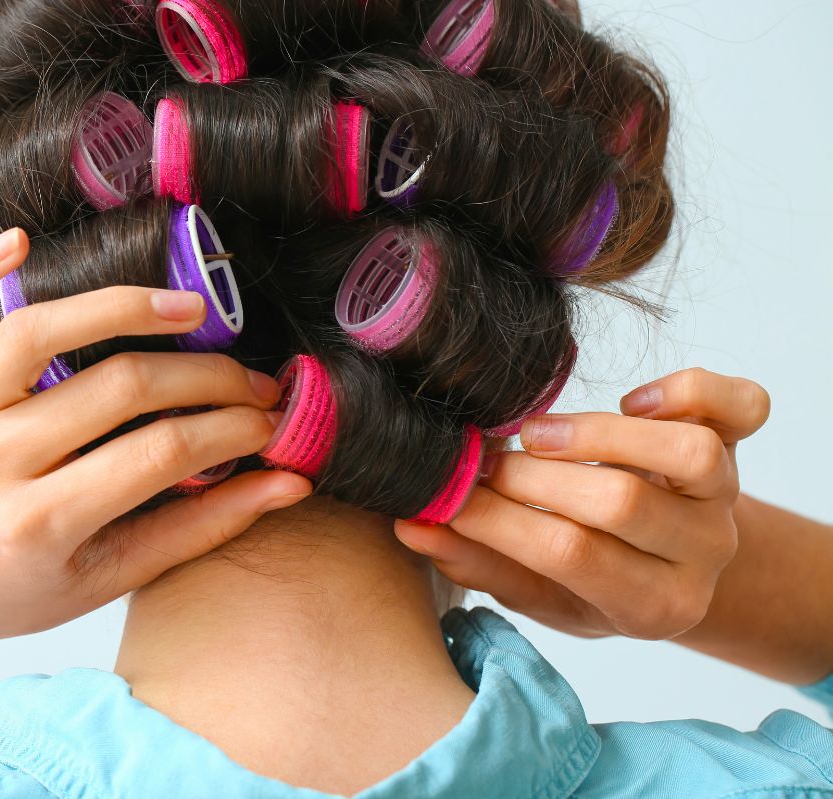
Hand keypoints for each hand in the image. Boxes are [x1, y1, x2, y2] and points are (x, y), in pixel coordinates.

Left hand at [0, 229, 310, 657]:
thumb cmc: (9, 586)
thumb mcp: (103, 579)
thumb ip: (196, 530)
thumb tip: (287, 486)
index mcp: (38, 523)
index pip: (158, 455)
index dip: (229, 431)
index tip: (269, 422)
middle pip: (118, 390)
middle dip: (205, 378)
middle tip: (251, 381)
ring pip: (39, 332)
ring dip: (123, 308)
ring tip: (190, 309)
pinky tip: (21, 241)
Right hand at [395, 368, 768, 639]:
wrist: (677, 566)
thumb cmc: (594, 583)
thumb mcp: (541, 596)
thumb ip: (483, 564)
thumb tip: (414, 527)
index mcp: (654, 605)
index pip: (570, 555)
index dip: (498, 520)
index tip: (445, 495)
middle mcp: (703, 553)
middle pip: (621, 504)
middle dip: (533, 477)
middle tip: (483, 464)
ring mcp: (727, 498)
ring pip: (687, 454)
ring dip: (600, 433)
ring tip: (536, 433)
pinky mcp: (739, 445)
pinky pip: (740, 407)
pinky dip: (686, 392)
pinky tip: (635, 401)